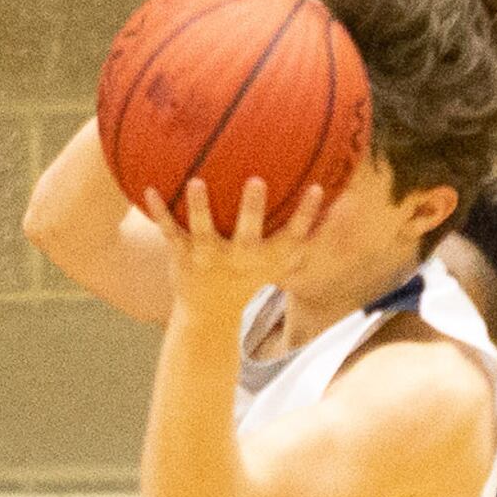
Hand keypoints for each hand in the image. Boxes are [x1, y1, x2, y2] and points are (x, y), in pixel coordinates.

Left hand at [145, 170, 328, 314]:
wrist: (208, 315)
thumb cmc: (251, 276)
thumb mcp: (284, 260)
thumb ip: (312, 232)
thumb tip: (347, 203)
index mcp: (266, 258)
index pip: (292, 236)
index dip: (307, 214)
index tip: (317, 188)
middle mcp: (240, 258)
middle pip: (249, 234)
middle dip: (253, 209)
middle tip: (257, 181)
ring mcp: (209, 257)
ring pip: (204, 230)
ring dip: (200, 208)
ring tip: (197, 182)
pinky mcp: (183, 256)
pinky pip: (169, 232)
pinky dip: (159, 213)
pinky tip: (149, 189)